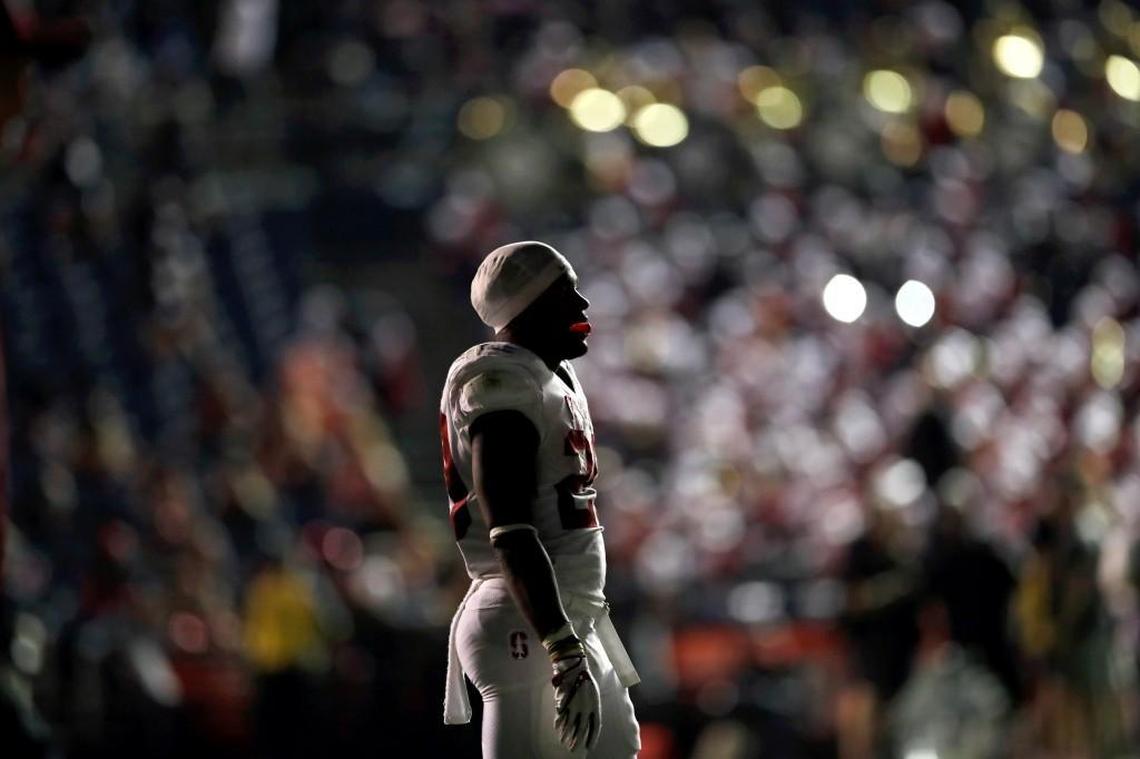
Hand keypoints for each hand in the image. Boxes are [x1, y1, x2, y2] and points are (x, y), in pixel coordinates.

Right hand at [549, 637, 601, 751]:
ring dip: (566, 735)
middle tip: (573, 750)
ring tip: (563, 742)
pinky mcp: (565, 701)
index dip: (592, 738)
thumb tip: (588, 721)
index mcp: (596, 705)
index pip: (596, 727)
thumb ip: (591, 708)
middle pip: (581, 729)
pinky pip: (561, 716)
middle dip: (577, 741)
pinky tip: (557, 730)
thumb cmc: (586, 679)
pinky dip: (559, 724)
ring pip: (570, 724)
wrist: (575, 667)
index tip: (589, 747)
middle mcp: (586, 707)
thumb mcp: (593, 694)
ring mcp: (575, 705)